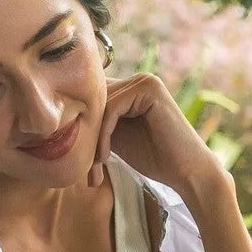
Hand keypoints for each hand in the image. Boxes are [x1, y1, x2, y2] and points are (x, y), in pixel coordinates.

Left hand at [88, 73, 225, 201]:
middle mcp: (138, 79)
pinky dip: (103, 135)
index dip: (83, 128)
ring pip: (100, 105)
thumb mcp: (117, 138)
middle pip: (94, 100)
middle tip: (87, 171)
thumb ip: (98, 124)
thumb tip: (63, 120)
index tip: (80, 163)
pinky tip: (105, 158)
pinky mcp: (149, 89)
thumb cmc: (156, 159)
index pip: (94, 100)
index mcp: (131, 88)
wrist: (187, 173)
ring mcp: (145, 81)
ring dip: (92, 140)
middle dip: (85, 136)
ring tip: (96, 169)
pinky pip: (112, 108)